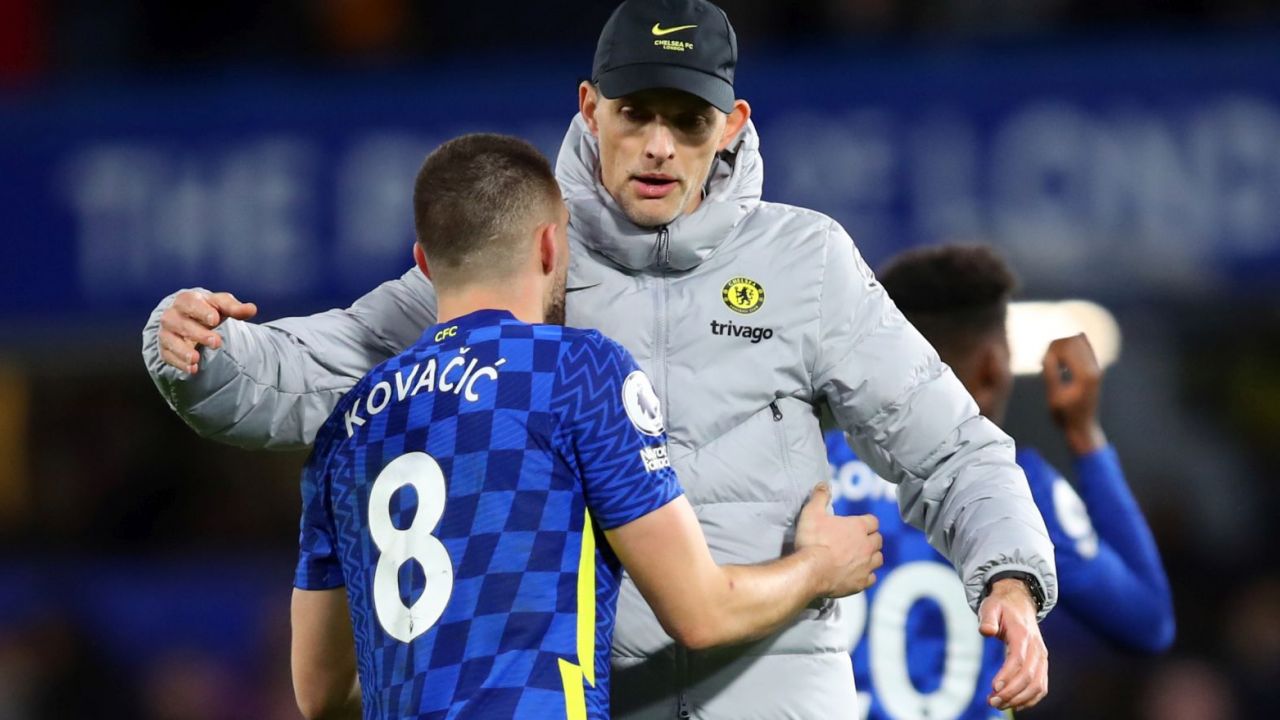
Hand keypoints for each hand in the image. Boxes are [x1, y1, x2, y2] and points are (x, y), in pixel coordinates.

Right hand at [157, 291, 257, 373]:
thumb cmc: (208, 310)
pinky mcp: (165, 348)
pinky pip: (168, 356)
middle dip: (197, 333)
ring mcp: (167, 332)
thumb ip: (235, 308)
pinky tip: (192, 369)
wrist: (190, 320)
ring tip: (196, 359)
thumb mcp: (222, 306)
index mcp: (187, 300)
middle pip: (181, 323)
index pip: (190, 302)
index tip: (214, 320)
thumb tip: (252, 309)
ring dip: (183, 351)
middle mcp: (173, 315)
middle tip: (216, 342)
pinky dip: (179, 363)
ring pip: (170, 340)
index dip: (201, 311)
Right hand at [794, 483, 883, 597]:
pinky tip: (858, 575)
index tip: (860, 525)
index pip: (873, 521)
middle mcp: (866, 545)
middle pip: (878, 540)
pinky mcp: (861, 582)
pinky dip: (867, 576)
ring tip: (862, 557)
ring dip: (872, 557)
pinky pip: (872, 578)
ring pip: (878, 559)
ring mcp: (866, 565)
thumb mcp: (811, 513)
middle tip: (860, 541)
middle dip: (871, 539)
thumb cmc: (812, 541)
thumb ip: (819, 497)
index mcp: (857, 527)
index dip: (867, 522)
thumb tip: (823, 484)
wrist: (812, 571)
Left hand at [979, 578, 1048, 710]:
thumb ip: (987, 618)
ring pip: (1037, 685)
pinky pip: (1041, 686)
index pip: (1018, 659)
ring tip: (999, 705)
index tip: (993, 688)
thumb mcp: (990, 606)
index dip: (1007, 676)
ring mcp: (1041, 657)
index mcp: (1023, 634)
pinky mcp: (1042, 664)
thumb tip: (986, 631)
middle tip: (992, 702)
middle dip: (1011, 692)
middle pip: (1028, 676)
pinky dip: (1030, 699)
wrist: (1019, 603)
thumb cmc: (1001, 606)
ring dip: (1020, 699)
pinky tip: (1014, 704)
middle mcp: (1036, 648)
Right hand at [1042, 333, 1106, 454]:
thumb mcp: (1054, 398)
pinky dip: (1070, 350)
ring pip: (1079, 341)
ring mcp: (1097, 368)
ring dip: (1062, 348)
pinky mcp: (1096, 369)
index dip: (1050, 350)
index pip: (1067, 347)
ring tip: (1053, 364)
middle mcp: (1094, 368)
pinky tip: (1062, 364)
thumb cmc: (1065, 416)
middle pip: (1073, 341)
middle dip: (1056, 347)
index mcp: (1084, 375)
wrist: (1083, 427)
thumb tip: (1047, 356)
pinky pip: (1084, 348)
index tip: (1041, 363)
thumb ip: (1051, 375)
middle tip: (1045, 363)